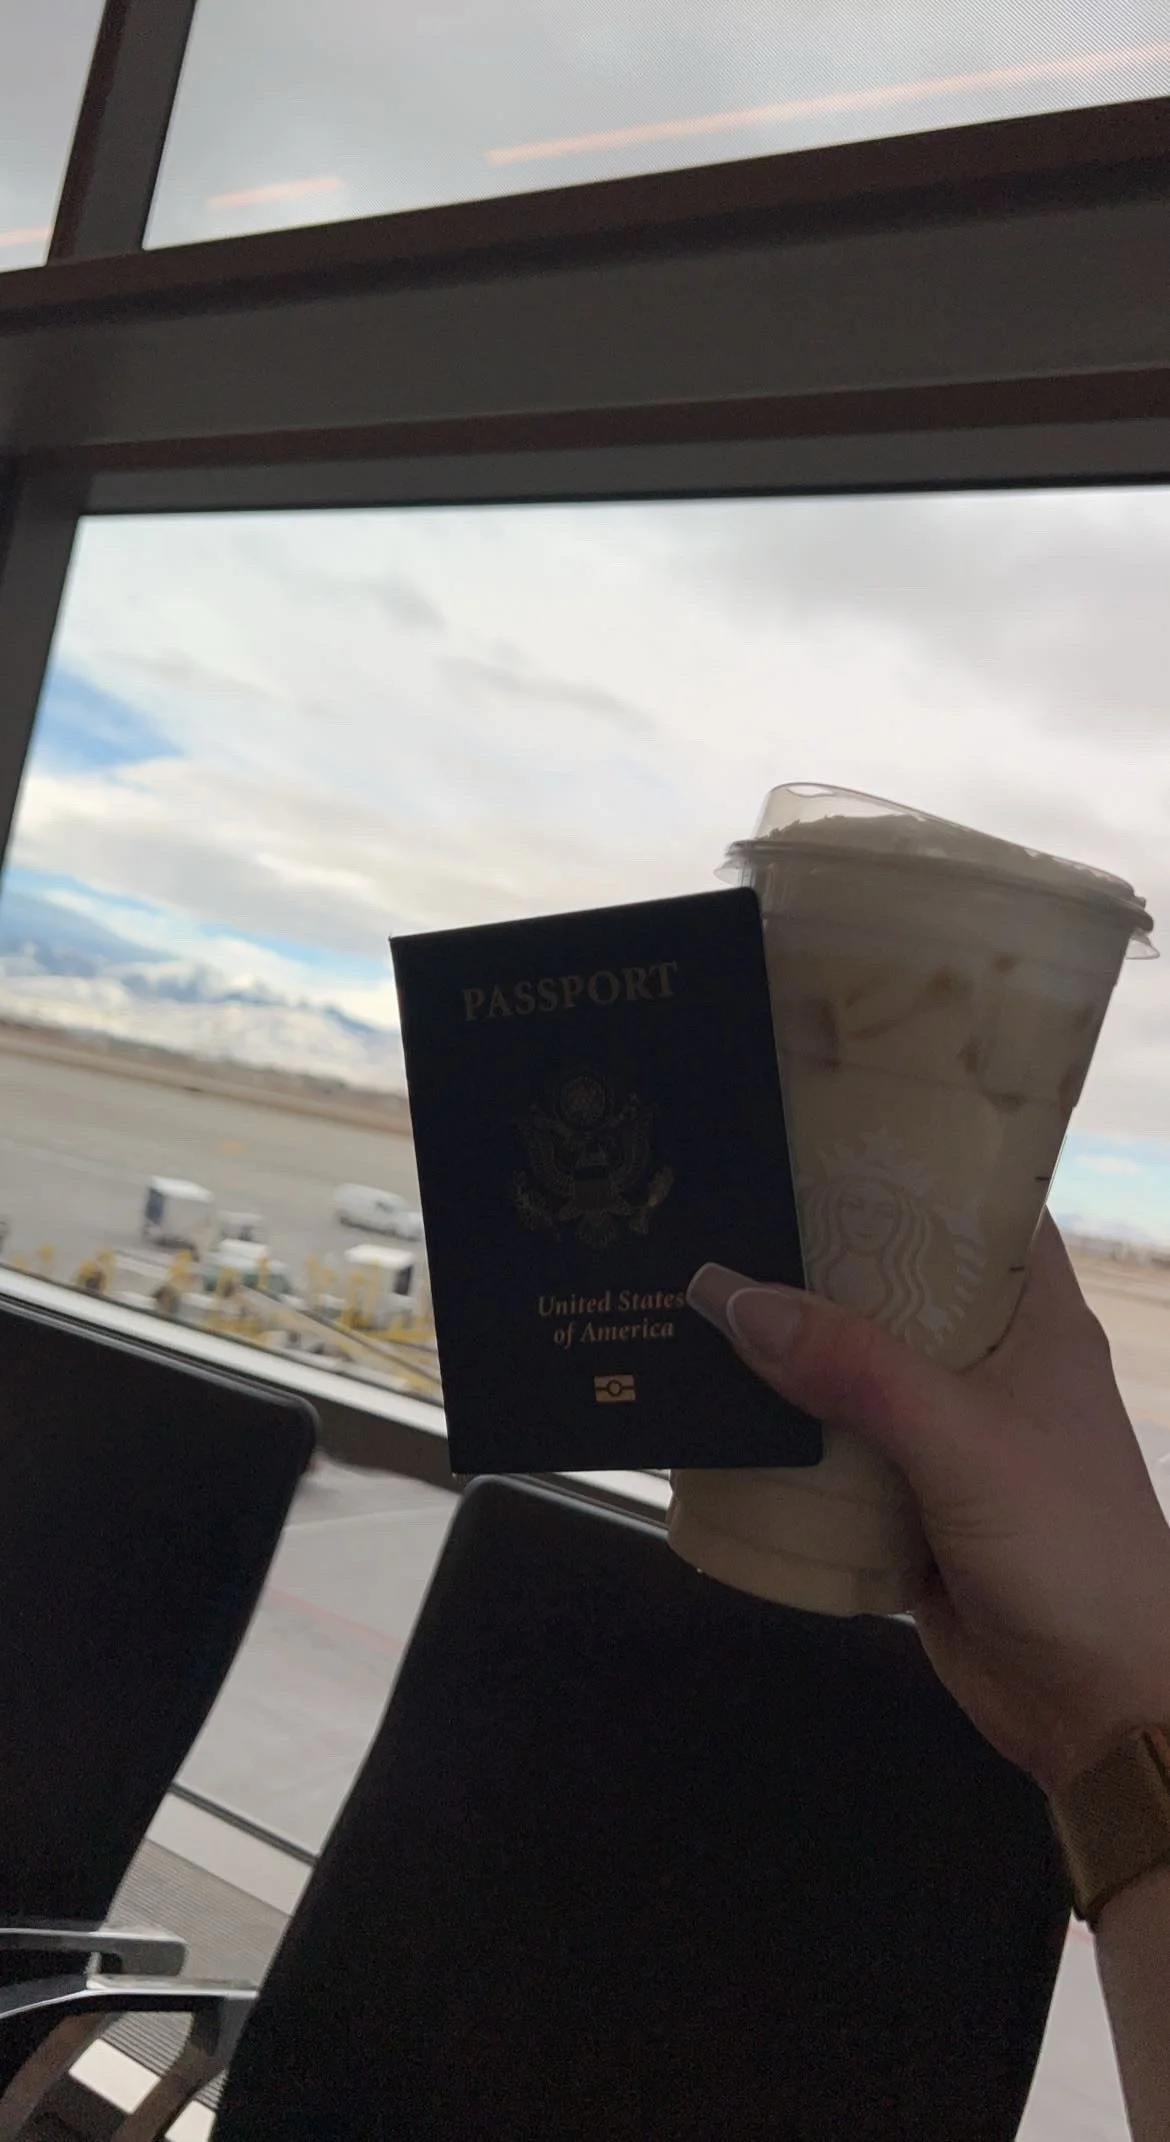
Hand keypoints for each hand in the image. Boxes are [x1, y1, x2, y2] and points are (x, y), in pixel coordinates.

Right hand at [688, 1218, 1169, 1793]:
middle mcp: (986, 1364)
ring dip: (782, 1347)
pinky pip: (828, 1451)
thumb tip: (731, 1294)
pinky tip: (706, 1402)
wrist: (1101, 1707)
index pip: (976, 1208)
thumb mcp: (963, 1440)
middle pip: (891, 1287)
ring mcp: (942, 1436)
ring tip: (685, 1289)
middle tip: (716, 1201)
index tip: (816, 1123)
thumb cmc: (1067, 1546)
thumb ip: (855, 1368)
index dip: (910, 1162)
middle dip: (813, 1256)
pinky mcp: (902, 1504)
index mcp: (1033, 1319)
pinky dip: (777, 1432)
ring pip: (849, 1370)